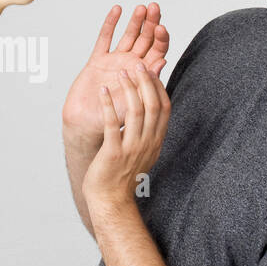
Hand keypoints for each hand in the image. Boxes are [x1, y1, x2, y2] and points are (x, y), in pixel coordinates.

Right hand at [62, 3, 169, 145]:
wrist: (87, 124)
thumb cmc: (114, 119)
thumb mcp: (136, 101)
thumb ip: (149, 81)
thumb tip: (163, 61)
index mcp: (144, 75)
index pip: (158, 51)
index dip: (161, 38)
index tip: (161, 27)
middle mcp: (132, 65)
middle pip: (145, 39)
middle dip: (151, 23)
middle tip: (154, 7)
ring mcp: (115, 61)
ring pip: (128, 36)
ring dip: (135, 21)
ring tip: (142, 7)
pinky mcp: (98, 60)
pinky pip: (105, 38)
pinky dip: (111, 24)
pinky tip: (117, 10)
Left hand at [81, 62, 171, 209]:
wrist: (111, 200)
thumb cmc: (123, 175)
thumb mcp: (143, 153)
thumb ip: (148, 133)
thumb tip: (149, 112)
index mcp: (156, 141)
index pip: (164, 108)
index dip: (159, 87)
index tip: (151, 71)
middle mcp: (148, 143)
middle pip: (153, 106)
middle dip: (146, 82)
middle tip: (137, 65)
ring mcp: (132, 148)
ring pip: (135, 112)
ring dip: (128, 89)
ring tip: (121, 72)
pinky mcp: (114, 153)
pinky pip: (112, 124)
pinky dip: (107, 105)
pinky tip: (102, 91)